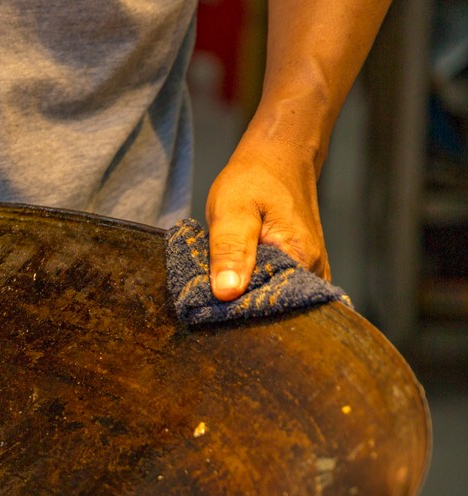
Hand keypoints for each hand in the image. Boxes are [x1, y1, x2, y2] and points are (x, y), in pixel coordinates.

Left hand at [204, 136, 327, 300]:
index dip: (236, 311)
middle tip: (212, 295)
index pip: (268, 307)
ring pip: (274, 299)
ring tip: (224, 284)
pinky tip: (239, 277)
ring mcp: (311, 272)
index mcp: (300, 260)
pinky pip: (278, 289)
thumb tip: (226, 293)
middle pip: (273, 308)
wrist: (280, 157)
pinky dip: (255, 288)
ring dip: (247, 297)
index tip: (210, 306)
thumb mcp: (233, 210)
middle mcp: (313, 272)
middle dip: (241, 307)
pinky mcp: (303, 268)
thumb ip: (230, 251)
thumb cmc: (255, 179)